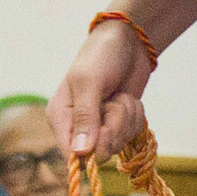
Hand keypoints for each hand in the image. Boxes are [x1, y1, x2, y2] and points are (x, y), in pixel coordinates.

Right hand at [51, 20, 153, 158]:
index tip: (105, 131)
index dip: (91, 150)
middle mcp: (78, 126)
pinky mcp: (119, 123)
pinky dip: (136, 116)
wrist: (128, 41)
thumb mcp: (89, 82)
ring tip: (120, 95)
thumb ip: (85, 117)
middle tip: (115, 102)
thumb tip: (80, 153)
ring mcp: (100, 126)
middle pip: (100, 152)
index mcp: (61, 117)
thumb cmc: (101, 56)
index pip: (70, 154)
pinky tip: (128, 98)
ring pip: (118, 143)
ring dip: (127, 118)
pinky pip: (131, 134)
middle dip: (115, 127)